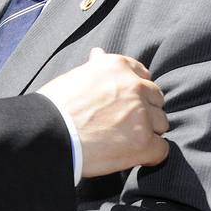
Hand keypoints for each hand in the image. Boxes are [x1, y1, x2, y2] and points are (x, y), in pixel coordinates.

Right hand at [38, 47, 168, 176]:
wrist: (49, 133)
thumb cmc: (55, 106)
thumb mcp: (75, 76)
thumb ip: (95, 67)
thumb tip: (99, 53)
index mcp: (118, 66)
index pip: (143, 76)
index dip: (136, 93)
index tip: (124, 104)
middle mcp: (135, 86)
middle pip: (156, 100)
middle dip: (145, 111)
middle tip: (124, 125)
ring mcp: (142, 114)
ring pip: (161, 124)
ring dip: (148, 132)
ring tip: (125, 142)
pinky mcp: (144, 142)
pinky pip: (161, 150)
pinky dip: (150, 155)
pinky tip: (133, 157)